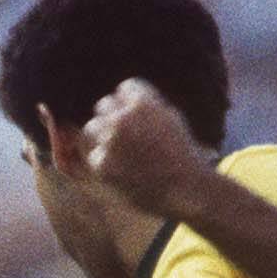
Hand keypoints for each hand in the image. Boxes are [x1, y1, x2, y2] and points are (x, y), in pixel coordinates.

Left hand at [78, 78, 211, 214]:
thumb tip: (121, 98)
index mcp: (143, 102)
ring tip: (120, 150)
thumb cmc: (181, 154)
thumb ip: (146, 105)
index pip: (125, 88)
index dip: (130, 103)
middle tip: (125, 134)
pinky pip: (94, 155)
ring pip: (92, 128)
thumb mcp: (170, 118)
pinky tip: (123, 170)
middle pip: (104, 105)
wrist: (184, 189)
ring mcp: (110, 141)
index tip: (137, 117)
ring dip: (102, 136)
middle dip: (114, 117)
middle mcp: (123, 118)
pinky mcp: (103, 164)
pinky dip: (105, 162)